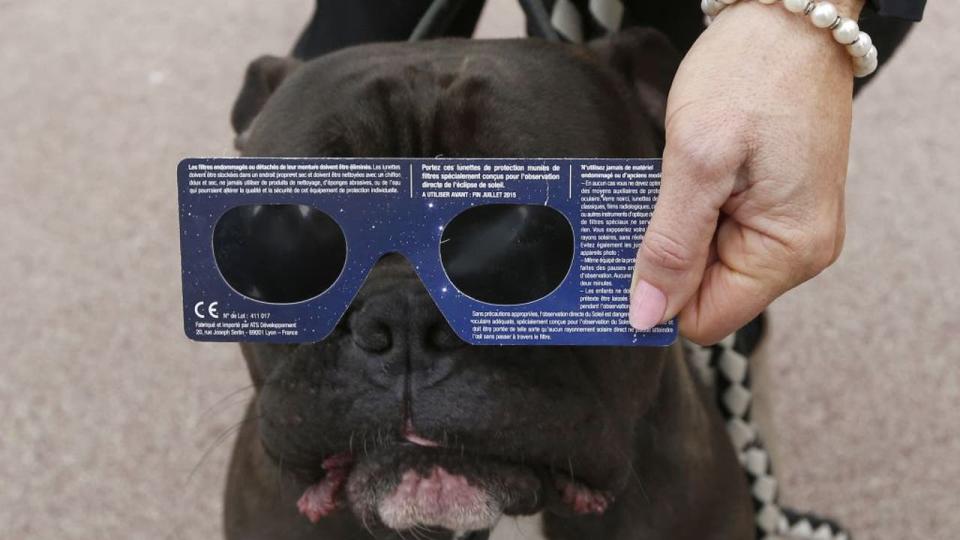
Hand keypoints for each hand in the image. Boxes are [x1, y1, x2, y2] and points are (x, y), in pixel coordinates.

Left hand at [629, 0, 864, 343]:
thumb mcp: (698, 159)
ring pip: (707, 262)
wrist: (787, 17)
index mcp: (790, 251)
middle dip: (668, 255)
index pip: (705, 319)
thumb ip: (671, 245)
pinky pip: (718, 232)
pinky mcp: (773, 204)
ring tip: (678, 178)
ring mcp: (787, 226)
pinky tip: (689, 175)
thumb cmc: (754, 71)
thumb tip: (648, 316)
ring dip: (678, 229)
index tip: (628, 256)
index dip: (659, 295)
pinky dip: (691, 211)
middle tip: (657, 198)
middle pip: (705, 292)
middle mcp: (797, 249)